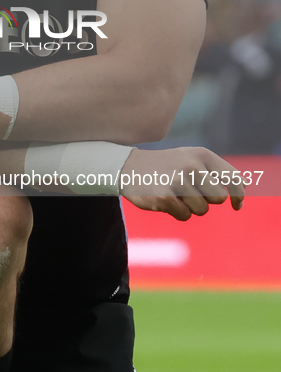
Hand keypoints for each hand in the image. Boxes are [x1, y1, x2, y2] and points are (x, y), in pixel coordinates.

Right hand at [121, 147, 243, 220]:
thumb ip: (216, 171)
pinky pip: (185, 216)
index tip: (237, 205)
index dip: (239, 195)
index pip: (233, 178)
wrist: (128, 167)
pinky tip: (164, 200)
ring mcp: (177, 181)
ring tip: (174, 194)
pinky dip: (177, 213)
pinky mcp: (165, 197)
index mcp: (201, 155)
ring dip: (190, 207)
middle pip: (218, 199)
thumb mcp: (191, 159)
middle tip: (189, 192)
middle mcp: (191, 166)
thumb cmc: (166, 166)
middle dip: (207, 200)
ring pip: (202, 210)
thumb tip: (242, 187)